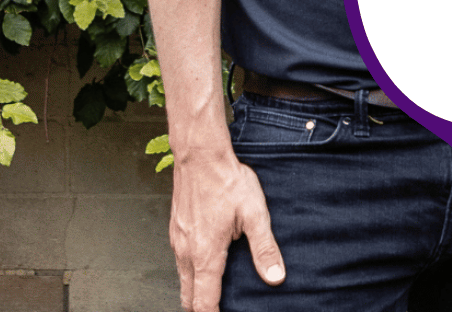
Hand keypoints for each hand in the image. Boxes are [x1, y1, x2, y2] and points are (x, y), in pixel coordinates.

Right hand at [170, 147, 284, 311]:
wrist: (200, 155)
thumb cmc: (227, 180)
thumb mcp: (254, 213)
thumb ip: (264, 248)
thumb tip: (275, 277)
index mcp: (206, 255)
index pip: (203, 303)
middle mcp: (186, 253)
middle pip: (188, 297)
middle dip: (201, 308)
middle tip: (219, 309)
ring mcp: (177, 242)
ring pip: (182, 280)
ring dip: (195, 291)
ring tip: (214, 293)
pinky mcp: (176, 230)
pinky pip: (179, 262)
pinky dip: (190, 273)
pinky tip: (205, 264)